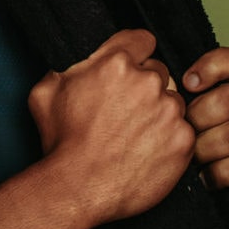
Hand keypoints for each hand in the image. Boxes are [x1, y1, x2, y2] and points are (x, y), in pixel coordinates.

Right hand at [27, 29, 194, 227]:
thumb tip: (74, 66)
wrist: (79, 188)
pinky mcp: (183, 139)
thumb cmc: (62, 144)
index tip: (132, 68)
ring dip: (160, 113)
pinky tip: (147, 152)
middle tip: (126, 111)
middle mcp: (147, 82)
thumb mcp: (45, 94)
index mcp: (115, 63)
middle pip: (159, 72)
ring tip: (136, 136)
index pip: (142, 40)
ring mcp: (169, 111)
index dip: (136, 53)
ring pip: (173, 102)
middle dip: (145, 87)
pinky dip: (169, 140)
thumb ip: (65, 70)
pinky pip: (183, 131)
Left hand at [182, 47, 228, 209]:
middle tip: (179, 137)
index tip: (186, 83)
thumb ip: (170, 95)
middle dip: (198, 120)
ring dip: (206, 150)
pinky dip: (220, 174)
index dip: (212, 67)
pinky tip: (204, 179)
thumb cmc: (181, 151)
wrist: (200, 198)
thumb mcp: (171, 119)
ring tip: (188, 162)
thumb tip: (151, 69)